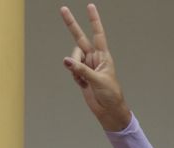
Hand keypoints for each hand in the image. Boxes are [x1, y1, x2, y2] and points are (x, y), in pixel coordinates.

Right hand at [60, 4, 130, 130]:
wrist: (109, 111)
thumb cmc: (111, 95)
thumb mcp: (98, 81)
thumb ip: (82, 70)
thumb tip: (66, 60)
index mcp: (104, 56)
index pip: (98, 34)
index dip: (94, 20)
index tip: (90, 6)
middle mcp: (94, 58)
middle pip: (80, 38)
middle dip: (71, 24)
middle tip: (62, 9)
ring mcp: (87, 66)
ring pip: (73, 57)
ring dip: (74, 67)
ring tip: (83, 79)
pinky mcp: (81, 75)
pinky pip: (72, 69)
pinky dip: (74, 76)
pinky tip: (83, 84)